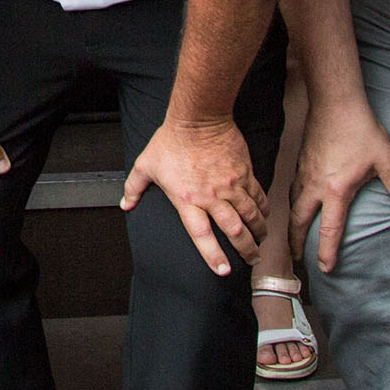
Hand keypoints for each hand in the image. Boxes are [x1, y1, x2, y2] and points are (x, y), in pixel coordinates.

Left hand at [120, 115, 264, 276]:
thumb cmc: (170, 141)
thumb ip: (134, 187)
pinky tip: (264, 217)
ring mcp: (231, 185)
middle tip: (252, 261)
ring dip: (258, 232)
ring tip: (260, 243)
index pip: (201, 235)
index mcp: (187, 199)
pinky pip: (258, 196)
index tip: (223, 271)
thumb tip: (124, 204)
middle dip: (246, 250)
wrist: (198, 118)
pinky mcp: (245, 173)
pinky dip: (263, 209)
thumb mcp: (145, 165)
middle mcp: (212, 196)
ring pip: (251, 215)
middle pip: (234, 230)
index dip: (213, 255)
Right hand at [291, 92, 389, 271]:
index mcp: (336, 190)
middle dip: (297, 241)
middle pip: (299, 220)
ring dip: (292, 222)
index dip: (327, 251)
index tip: (326, 268)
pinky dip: (293, 201)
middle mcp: (315, 185)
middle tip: (298, 257)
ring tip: (293, 233)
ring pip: (292, 204)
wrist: (335, 102)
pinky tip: (298, 200)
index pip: (329, 228)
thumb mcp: (386, 159)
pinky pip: (293, 188)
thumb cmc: (359, 129)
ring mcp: (305, 172)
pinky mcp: (301, 160)